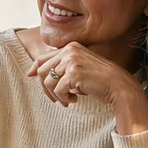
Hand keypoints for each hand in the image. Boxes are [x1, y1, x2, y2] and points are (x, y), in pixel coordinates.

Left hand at [30, 41, 147, 112]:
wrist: (118, 85)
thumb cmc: (99, 80)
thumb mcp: (79, 68)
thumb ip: (61, 67)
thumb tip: (33, 72)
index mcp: (70, 47)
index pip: (44, 57)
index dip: (34, 67)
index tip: (29, 75)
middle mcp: (69, 51)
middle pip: (42, 70)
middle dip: (46, 88)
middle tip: (57, 99)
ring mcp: (71, 61)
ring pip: (47, 82)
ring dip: (56, 95)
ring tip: (67, 101)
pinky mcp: (73, 74)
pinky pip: (58, 90)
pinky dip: (64, 98)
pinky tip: (75, 100)